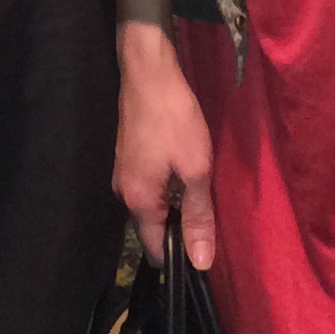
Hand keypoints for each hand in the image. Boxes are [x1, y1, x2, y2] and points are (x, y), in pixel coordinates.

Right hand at [112, 19, 216, 270]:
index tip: (206, 256)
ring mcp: (123, 172)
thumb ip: (199, 215)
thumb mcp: (195, 168)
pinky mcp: (128, 155)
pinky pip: (148, 188)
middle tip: (212, 226)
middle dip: (179, 232)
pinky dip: (167, 191)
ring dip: (175, 209)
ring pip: (151, 206)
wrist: (148, 71)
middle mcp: (124, 192)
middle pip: (152, 228)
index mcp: (139, 201)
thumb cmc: (174, 119)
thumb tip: (200, 262)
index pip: (155, 249)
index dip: (181, 257)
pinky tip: (186, 179)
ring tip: (203, 203)